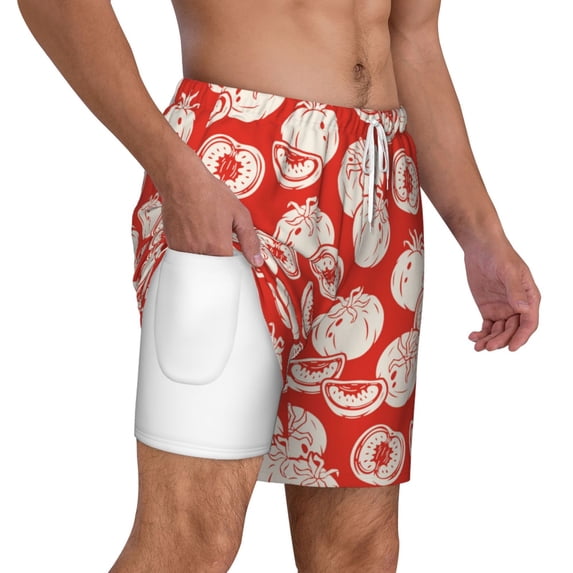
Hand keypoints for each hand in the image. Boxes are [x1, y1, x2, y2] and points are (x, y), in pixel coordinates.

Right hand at [153, 146, 262, 265]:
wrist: (183, 180)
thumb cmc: (209, 193)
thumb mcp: (239, 214)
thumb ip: (250, 240)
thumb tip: (256, 260)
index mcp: (218, 247)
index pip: (228, 271)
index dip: (233, 267)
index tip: (234, 259)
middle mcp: (200, 251)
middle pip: (212, 271)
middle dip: (218, 265)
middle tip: (220, 246)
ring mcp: (184, 249)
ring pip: (197, 267)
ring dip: (205, 259)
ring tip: (207, 238)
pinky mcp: (173, 244)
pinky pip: (184, 258)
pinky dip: (191, 254)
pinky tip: (196, 237)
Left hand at [464, 238, 539, 350]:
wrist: (481, 248)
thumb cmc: (500, 255)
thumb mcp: (508, 271)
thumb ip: (515, 291)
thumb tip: (523, 308)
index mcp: (530, 298)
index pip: (529, 323)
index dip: (522, 337)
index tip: (512, 348)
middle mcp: (518, 306)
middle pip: (512, 330)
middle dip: (501, 340)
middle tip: (488, 347)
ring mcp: (503, 308)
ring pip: (499, 331)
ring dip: (490, 340)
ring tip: (478, 346)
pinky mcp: (488, 308)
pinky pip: (487, 326)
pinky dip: (482, 334)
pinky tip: (473, 338)